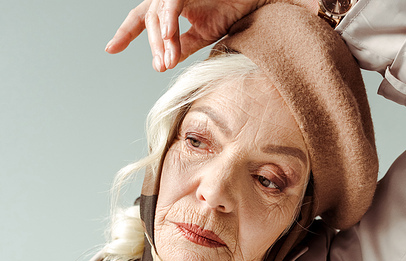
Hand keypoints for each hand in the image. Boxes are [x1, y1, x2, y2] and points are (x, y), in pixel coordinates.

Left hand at [105, 0, 268, 71]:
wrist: (251, 3)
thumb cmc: (228, 13)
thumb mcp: (200, 36)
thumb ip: (181, 47)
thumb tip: (164, 63)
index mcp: (167, 8)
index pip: (140, 19)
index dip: (125, 33)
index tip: (111, 48)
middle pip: (148, 22)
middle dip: (153, 47)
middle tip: (162, 66)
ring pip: (157, 16)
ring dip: (161, 42)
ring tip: (168, 61)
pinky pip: (171, 6)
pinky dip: (168, 24)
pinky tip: (168, 40)